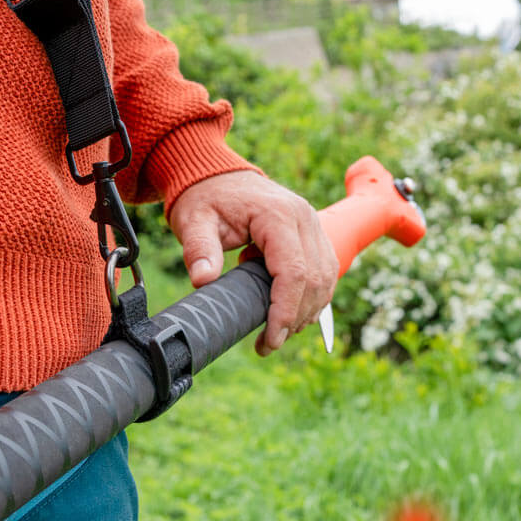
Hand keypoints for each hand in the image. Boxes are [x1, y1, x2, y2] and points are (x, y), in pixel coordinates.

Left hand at [169, 171, 337, 355]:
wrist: (219, 176)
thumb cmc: (206, 199)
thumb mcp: (194, 222)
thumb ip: (199, 250)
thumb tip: (203, 281)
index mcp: (278, 215)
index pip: (294, 272)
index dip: (285, 311)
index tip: (271, 339)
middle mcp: (304, 218)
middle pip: (315, 280)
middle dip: (296, 318)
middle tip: (270, 344)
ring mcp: (313, 225)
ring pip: (326, 278)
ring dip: (308, 311)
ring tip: (279, 333)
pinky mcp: (314, 234)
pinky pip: (325, 271)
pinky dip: (314, 297)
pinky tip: (293, 316)